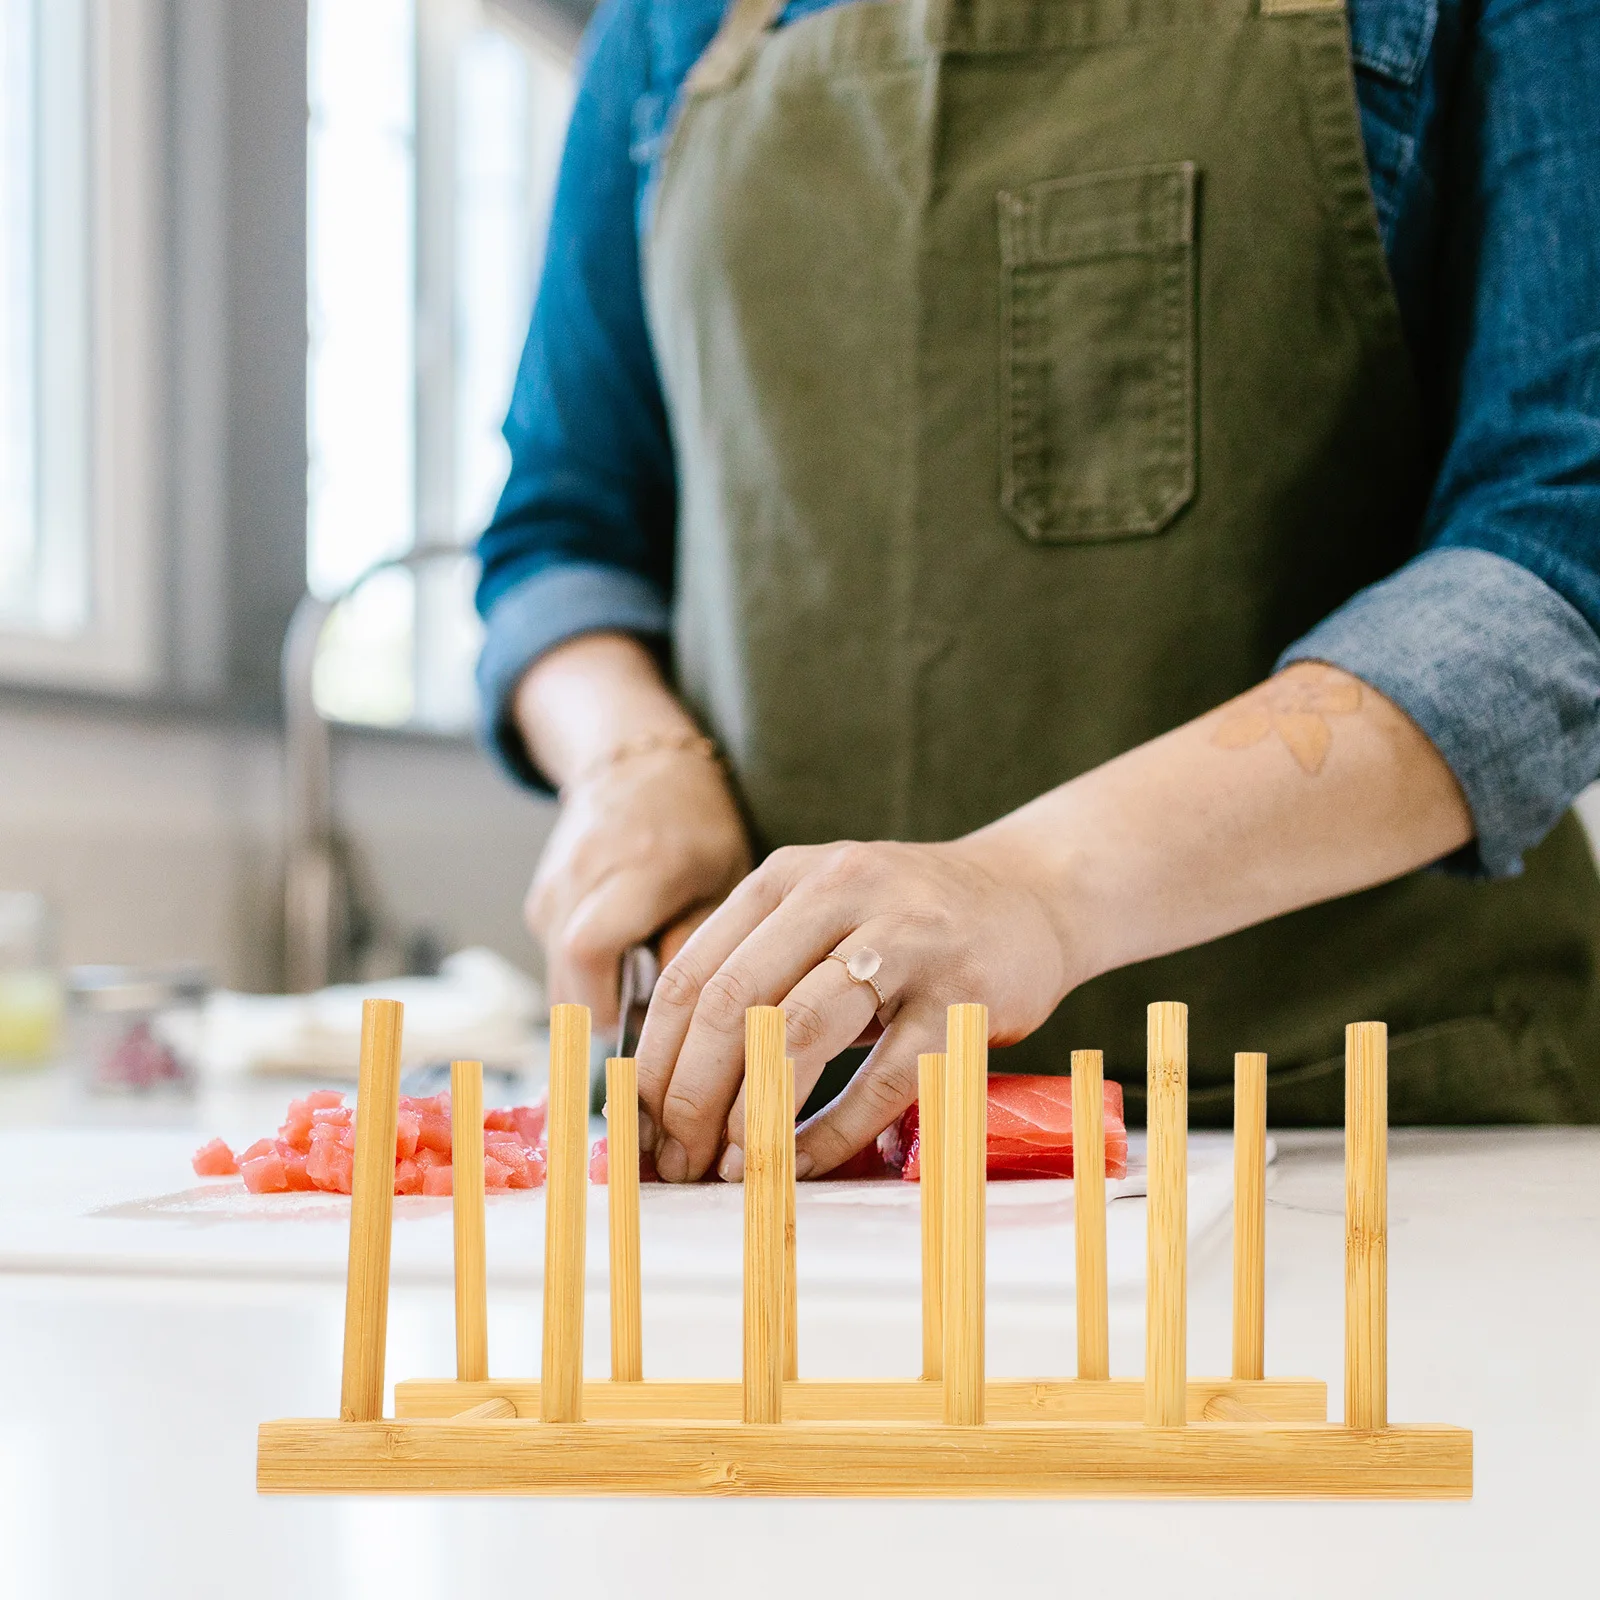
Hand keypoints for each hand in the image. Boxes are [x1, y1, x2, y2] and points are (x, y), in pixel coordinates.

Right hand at [525, 748, 751, 1028]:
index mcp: (642, 864)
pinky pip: (556, 964)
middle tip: (656, 1018)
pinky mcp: (538, 901)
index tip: (650, 1025)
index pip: (589, 949)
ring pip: (558, 980)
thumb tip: (675, 1017)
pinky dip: (587, 978)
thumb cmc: (697, 826)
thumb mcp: (725, 879)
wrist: (638, 765)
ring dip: (598, 1000)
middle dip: (609, 1015)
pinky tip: (624, 959)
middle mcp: (583, 873)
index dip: (610, 1003)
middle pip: (567, 977)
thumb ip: (699, 946)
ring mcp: (552, 886)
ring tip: (645, 982)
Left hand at [633, 834, 1076, 1180]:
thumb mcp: (822, 913)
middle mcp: (841, 893)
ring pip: (798, 1033)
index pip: (691, 974)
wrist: (1032, 895)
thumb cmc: (907, 923)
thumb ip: (755, 968)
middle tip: (677, 1158)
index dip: (656, 1060)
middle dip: (690, 1095)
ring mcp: (906, 941)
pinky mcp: (963, 996)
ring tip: (730, 1166)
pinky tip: (800, 1163)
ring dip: (751, 1114)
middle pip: (732, 1002)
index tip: (641, 1124)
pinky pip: (882, 1078)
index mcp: (788, 876)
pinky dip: (830, 1131)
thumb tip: (671, 1079)